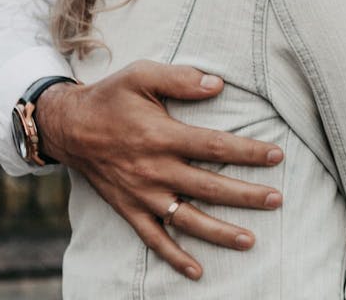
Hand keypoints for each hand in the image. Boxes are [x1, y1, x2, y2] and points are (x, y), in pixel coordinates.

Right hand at [39, 59, 284, 279]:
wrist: (68, 126)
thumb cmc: (109, 97)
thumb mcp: (140, 75)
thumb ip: (179, 78)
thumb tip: (218, 84)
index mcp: (161, 135)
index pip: (215, 146)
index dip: (249, 151)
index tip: (276, 155)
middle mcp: (155, 168)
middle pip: (209, 186)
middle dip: (246, 195)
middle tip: (276, 200)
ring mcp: (142, 193)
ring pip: (187, 218)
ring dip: (220, 232)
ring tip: (250, 240)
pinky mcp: (128, 208)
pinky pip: (153, 238)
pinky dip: (174, 257)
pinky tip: (197, 271)